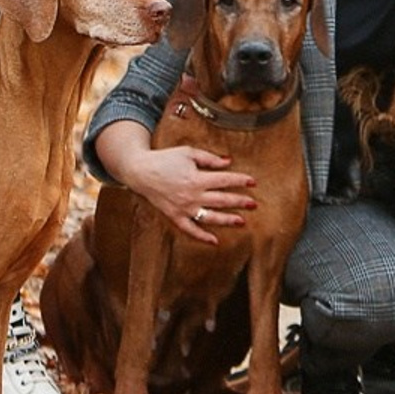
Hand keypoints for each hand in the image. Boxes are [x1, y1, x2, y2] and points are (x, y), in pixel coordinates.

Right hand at [118, 142, 257, 244]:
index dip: (240, 181)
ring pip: (210, 217)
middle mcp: (192, 196)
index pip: (224, 180)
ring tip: (241, 222)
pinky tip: (215, 240)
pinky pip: (191, 230)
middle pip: (221, 200)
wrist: (140, 172)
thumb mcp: (189, 152)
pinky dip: (202, 237)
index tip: (252, 182)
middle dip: (239, 202)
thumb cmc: (165, 159)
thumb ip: (209, 158)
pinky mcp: (175, 217)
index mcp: (197, 178)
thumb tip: (228, 162)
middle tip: (254, 204)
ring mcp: (184, 209)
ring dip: (227, 220)